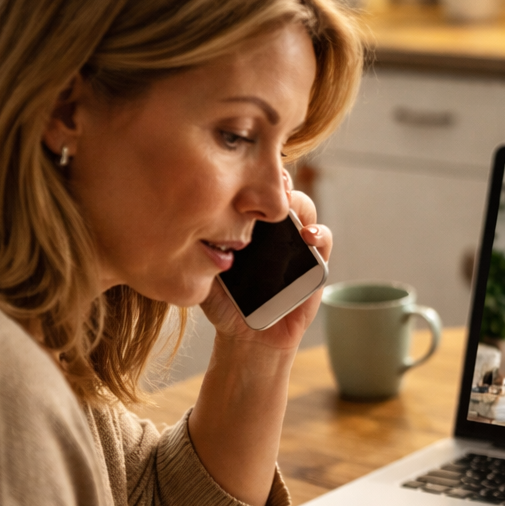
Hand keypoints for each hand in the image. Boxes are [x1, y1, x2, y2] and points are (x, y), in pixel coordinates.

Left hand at [200, 174, 331, 354]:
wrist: (248, 337)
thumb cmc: (226, 303)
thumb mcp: (205, 269)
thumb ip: (198, 248)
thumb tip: (181, 221)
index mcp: (250, 223)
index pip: (254, 187)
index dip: (252, 172)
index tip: (243, 168)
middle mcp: (275, 228)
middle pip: (281, 190)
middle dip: (276, 181)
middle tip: (268, 180)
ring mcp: (297, 242)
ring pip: (305, 208)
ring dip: (299, 203)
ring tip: (288, 205)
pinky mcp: (315, 262)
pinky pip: (324, 240)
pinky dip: (320, 233)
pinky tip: (308, 236)